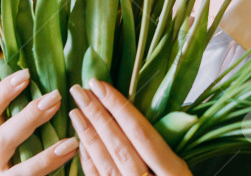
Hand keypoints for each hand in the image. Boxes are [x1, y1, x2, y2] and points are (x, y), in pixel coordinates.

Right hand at [0, 69, 77, 175]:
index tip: (26, 74)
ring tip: (72, 139)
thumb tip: (54, 80)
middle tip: (56, 97)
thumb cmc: (36, 158)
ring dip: (46, 154)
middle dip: (27, 115)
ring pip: (17, 168)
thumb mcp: (31, 136)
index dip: (3, 90)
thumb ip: (35, 116)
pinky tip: (71, 150)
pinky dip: (52, 163)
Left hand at [69, 78, 191, 175]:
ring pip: (105, 163)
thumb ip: (166, 157)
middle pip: (119, 144)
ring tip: (75, 111)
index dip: (119, 107)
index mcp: (175, 175)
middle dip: (98, 114)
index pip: (141, 133)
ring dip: (88, 135)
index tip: (100, 84)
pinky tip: (81, 146)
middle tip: (79, 88)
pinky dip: (89, 163)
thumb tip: (138, 125)